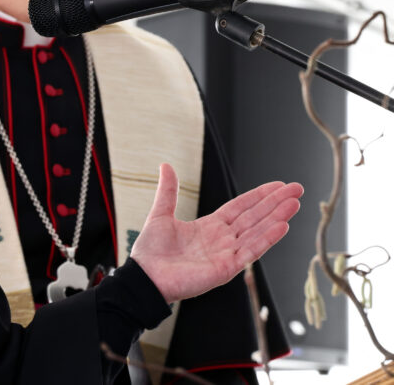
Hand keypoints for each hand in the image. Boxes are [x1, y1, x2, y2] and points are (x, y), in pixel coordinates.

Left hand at [130, 163, 302, 303]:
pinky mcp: (227, 268)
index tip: (278, 186)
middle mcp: (222, 240)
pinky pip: (251, 251)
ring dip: (276, 217)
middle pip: (254, 217)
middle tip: (297, 189)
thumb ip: (168, 191)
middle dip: (276, 203)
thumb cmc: (152, 251)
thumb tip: (166, 166)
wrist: (145, 276)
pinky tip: (282, 225)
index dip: (259, 196)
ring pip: (257, 231)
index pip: (241, 207)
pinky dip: (267, 238)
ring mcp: (227, 254)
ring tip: (294, 204)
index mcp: (209, 226)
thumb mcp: (161, 213)